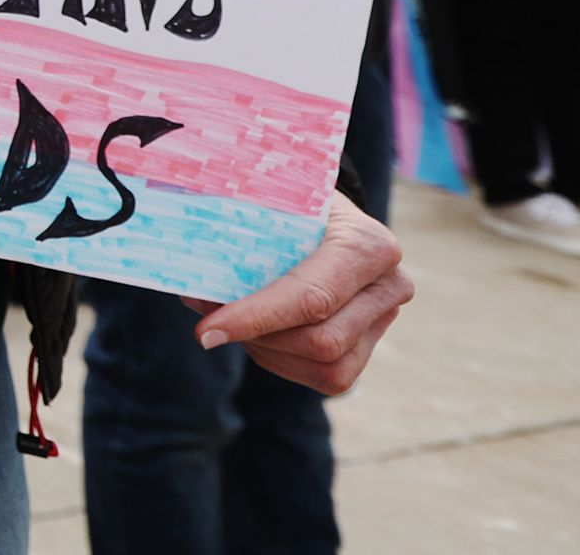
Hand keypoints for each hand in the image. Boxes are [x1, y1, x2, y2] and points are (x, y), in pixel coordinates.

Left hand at [189, 192, 411, 394]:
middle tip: (206, 319)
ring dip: (266, 351)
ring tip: (229, 320)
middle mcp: (388, 284)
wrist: (322, 211)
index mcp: (367, 244)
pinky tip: (257, 333)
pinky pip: (326, 377)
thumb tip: (191, 286)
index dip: (256, 318)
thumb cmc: (287, 202)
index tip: (205, 331)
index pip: (311, 298)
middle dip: (257, 337)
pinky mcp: (369, 346)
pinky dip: (280, 360)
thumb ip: (234, 232)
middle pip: (320, 342)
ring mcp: (384, 318)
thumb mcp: (266, 201)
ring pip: (325, 367)